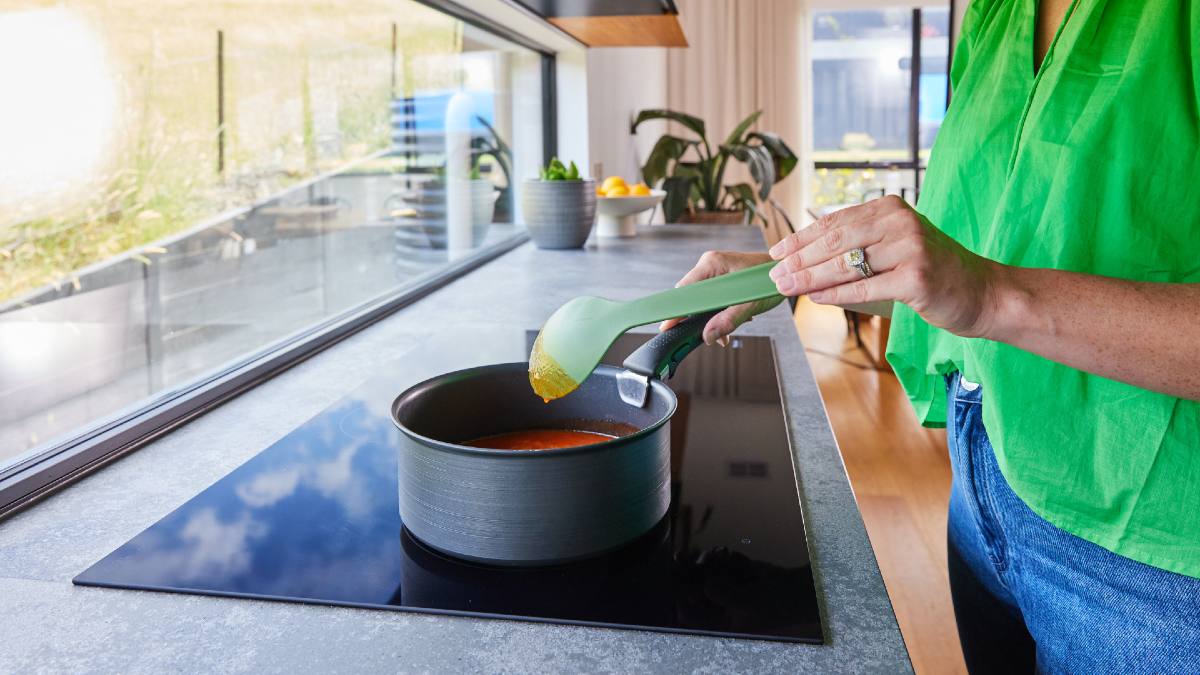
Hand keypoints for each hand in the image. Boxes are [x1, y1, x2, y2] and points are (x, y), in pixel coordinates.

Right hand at [660, 251, 784, 344]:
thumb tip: (708, 336)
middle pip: (690, 296)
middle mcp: (709, 264)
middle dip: (698, 318)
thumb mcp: (751, 304)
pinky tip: (730, 319)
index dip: (676, 310)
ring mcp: (713, 270)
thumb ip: (728, 320)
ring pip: (699, 299)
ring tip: (727, 329)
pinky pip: (708, 297)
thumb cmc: (771, 280)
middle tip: (709, 335)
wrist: (786, 271)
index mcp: (712, 264)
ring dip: (710, 317)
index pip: (684, 290)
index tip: (668, 326)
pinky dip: (716, 312)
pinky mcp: (719, 277)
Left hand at [769, 195, 1001, 337]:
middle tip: (773, 274)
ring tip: (786, 287)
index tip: (775, 252)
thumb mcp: (895, 246)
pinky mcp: (916, 278)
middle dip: (799, 259)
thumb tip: (807, 257)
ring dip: (809, 278)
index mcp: (890, 208)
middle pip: (835, 241)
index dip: (800, 237)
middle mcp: (899, 222)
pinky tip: (815, 298)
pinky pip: (864, 288)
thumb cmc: (932, 271)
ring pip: (845, 265)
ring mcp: (909, 248)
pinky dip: (836, 294)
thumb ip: (859, 245)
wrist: (981, 292)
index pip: (834, 221)